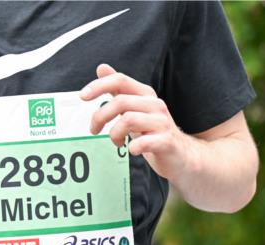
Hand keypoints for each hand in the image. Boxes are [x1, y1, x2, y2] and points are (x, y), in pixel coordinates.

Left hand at [80, 63, 195, 179]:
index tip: (82, 96)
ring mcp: (162, 122)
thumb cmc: (153, 132)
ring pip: (128, 120)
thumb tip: (101, 68)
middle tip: (94, 130)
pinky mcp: (166, 141)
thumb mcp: (134, 109)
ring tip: (117, 142)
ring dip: (114, 134)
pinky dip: (132, 148)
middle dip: (100, 117)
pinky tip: (132, 150)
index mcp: (145, 95)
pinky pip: (143, 142)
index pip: (120, 80)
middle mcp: (155, 104)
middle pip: (120, 102)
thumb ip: (118, 91)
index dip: (99, 86)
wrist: (182, 156)